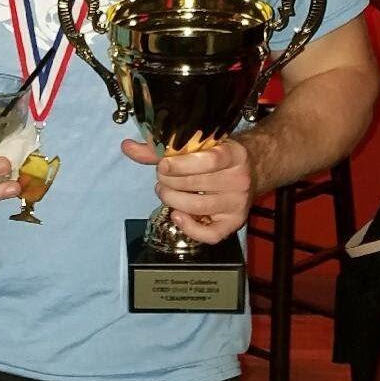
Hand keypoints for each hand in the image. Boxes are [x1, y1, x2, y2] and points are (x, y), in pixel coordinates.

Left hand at [121, 137, 253, 244]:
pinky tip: (177, 215)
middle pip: (196, 185)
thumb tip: (128, 147)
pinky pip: (210, 234)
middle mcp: (240, 180)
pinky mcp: (235, 223)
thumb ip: (161, 149)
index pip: (209, 160)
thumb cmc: (218, 156)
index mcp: (234, 154)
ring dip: (173, 200)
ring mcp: (238, 203)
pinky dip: (189, 228)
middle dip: (169, 182)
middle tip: (161, 178)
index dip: (180, 164)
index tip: (162, 165)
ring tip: (165, 192)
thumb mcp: (196, 146)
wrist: (252, 169)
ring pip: (197, 207)